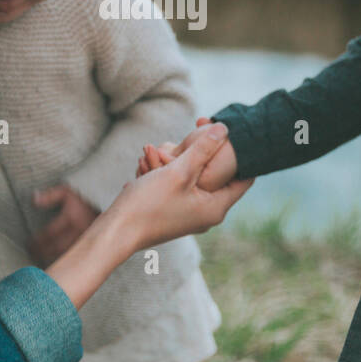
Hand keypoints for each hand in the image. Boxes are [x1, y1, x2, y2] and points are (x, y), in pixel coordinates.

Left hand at [28, 185, 99, 266]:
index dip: (36, 241)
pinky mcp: (93, 245)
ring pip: (67, 255)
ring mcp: (87, 240)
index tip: (28, 244)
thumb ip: (50, 196)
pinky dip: (66, 262)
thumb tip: (35, 199)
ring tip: (42, 261)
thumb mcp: (67, 191)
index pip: (49, 233)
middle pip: (56, 247)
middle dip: (42, 252)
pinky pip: (77, 257)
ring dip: (53, 259)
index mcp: (71, 218)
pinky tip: (59, 264)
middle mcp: (79, 230)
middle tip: (32, 255)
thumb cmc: (85, 197)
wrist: (109, 201)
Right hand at [112, 122, 253, 248]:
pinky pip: (176, 185)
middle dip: (200, 152)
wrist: (115, 232)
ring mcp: (189, 214)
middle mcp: (207, 213)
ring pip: (191, 177)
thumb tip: (225, 129)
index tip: (230, 133)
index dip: (240, 153)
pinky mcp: (173, 211)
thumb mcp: (179, 172)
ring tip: (152, 151)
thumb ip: (204, 149)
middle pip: (216, 174)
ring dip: (174, 160)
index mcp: (216, 208)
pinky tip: (145, 164)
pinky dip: (164, 172)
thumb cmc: (148, 205)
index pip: (245, 178)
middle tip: (188, 131)